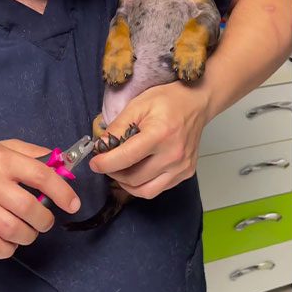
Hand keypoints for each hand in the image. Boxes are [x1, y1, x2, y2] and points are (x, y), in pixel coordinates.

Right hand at [0, 140, 80, 258]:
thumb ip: (33, 154)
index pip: (41, 176)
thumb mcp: (2, 147)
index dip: (62, 192)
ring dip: (29, 235)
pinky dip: (8, 248)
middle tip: (46, 221)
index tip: (73, 205)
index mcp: (2, 160)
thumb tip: (62, 165)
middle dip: (45, 220)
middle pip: (28, 207)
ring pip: (12, 230)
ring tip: (30, 231)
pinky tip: (11, 241)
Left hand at [89, 81, 208, 198]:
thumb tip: (100, 147)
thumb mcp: (137, 106)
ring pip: (145, 191)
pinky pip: (158, 189)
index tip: (95, 163)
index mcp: (160, 135)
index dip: (105, 164)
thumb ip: (117, 127)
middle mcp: (173, 154)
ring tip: (121, 170)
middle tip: (108, 163)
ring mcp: (182, 166)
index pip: (126, 158)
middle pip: (134, 178)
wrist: (196, 103)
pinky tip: (140, 170)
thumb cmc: (167, 101)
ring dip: (127, 184)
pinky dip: (143, 184)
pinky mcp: (186, 172)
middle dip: (114, 173)